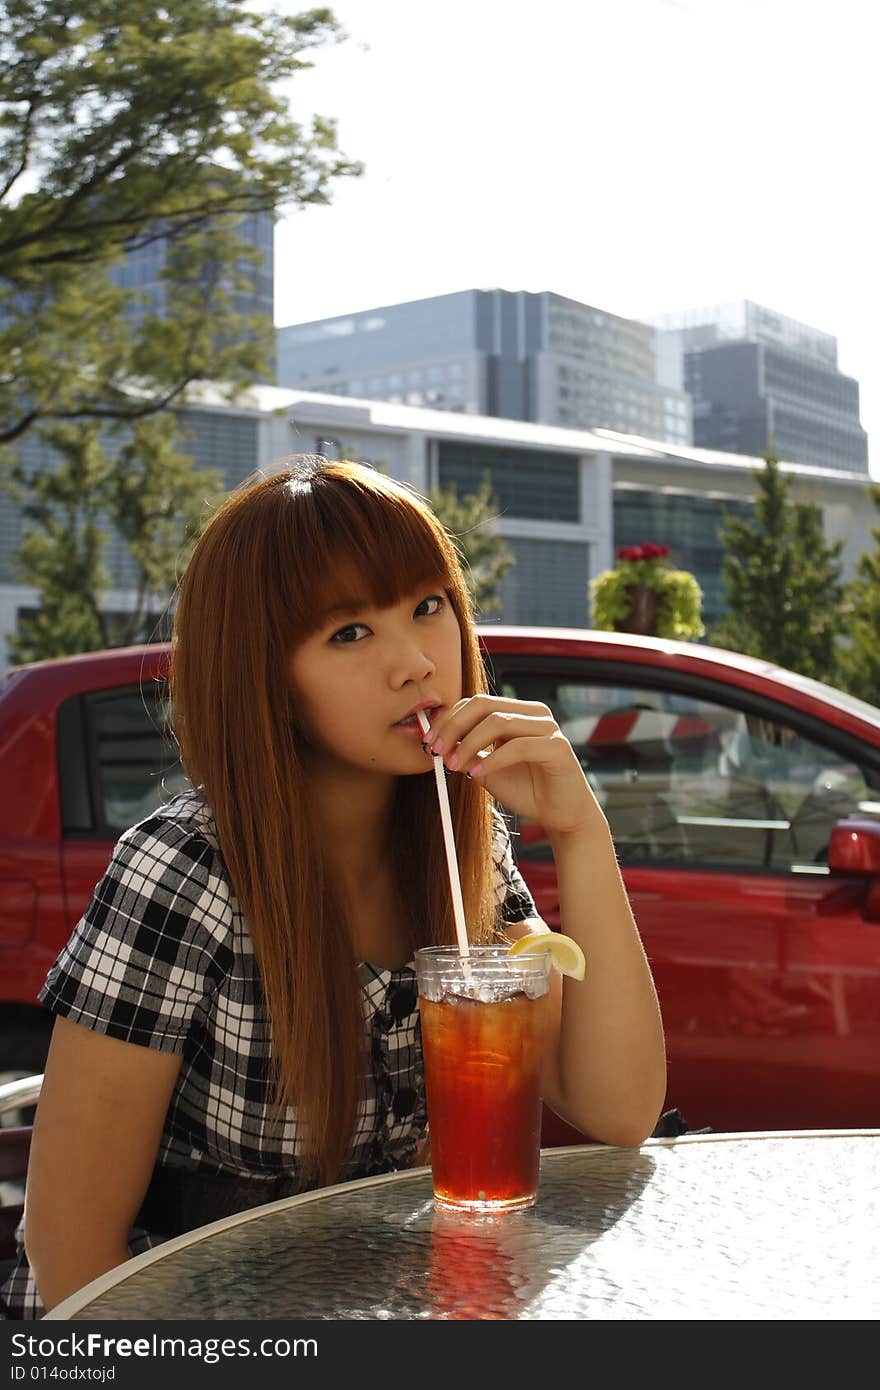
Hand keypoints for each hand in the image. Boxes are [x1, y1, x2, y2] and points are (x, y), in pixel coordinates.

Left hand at [424, 694, 601, 839]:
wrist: (563, 816)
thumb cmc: (529, 791)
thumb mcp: (488, 771)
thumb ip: (468, 755)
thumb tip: (439, 745)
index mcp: (518, 712)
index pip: (477, 703)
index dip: (449, 719)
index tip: (429, 741)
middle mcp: (534, 713)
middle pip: (484, 704)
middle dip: (454, 726)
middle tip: (437, 750)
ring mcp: (548, 727)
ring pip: (498, 721)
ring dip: (469, 743)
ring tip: (453, 765)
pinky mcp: (557, 747)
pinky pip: (517, 746)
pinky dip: (492, 760)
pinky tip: (477, 774)